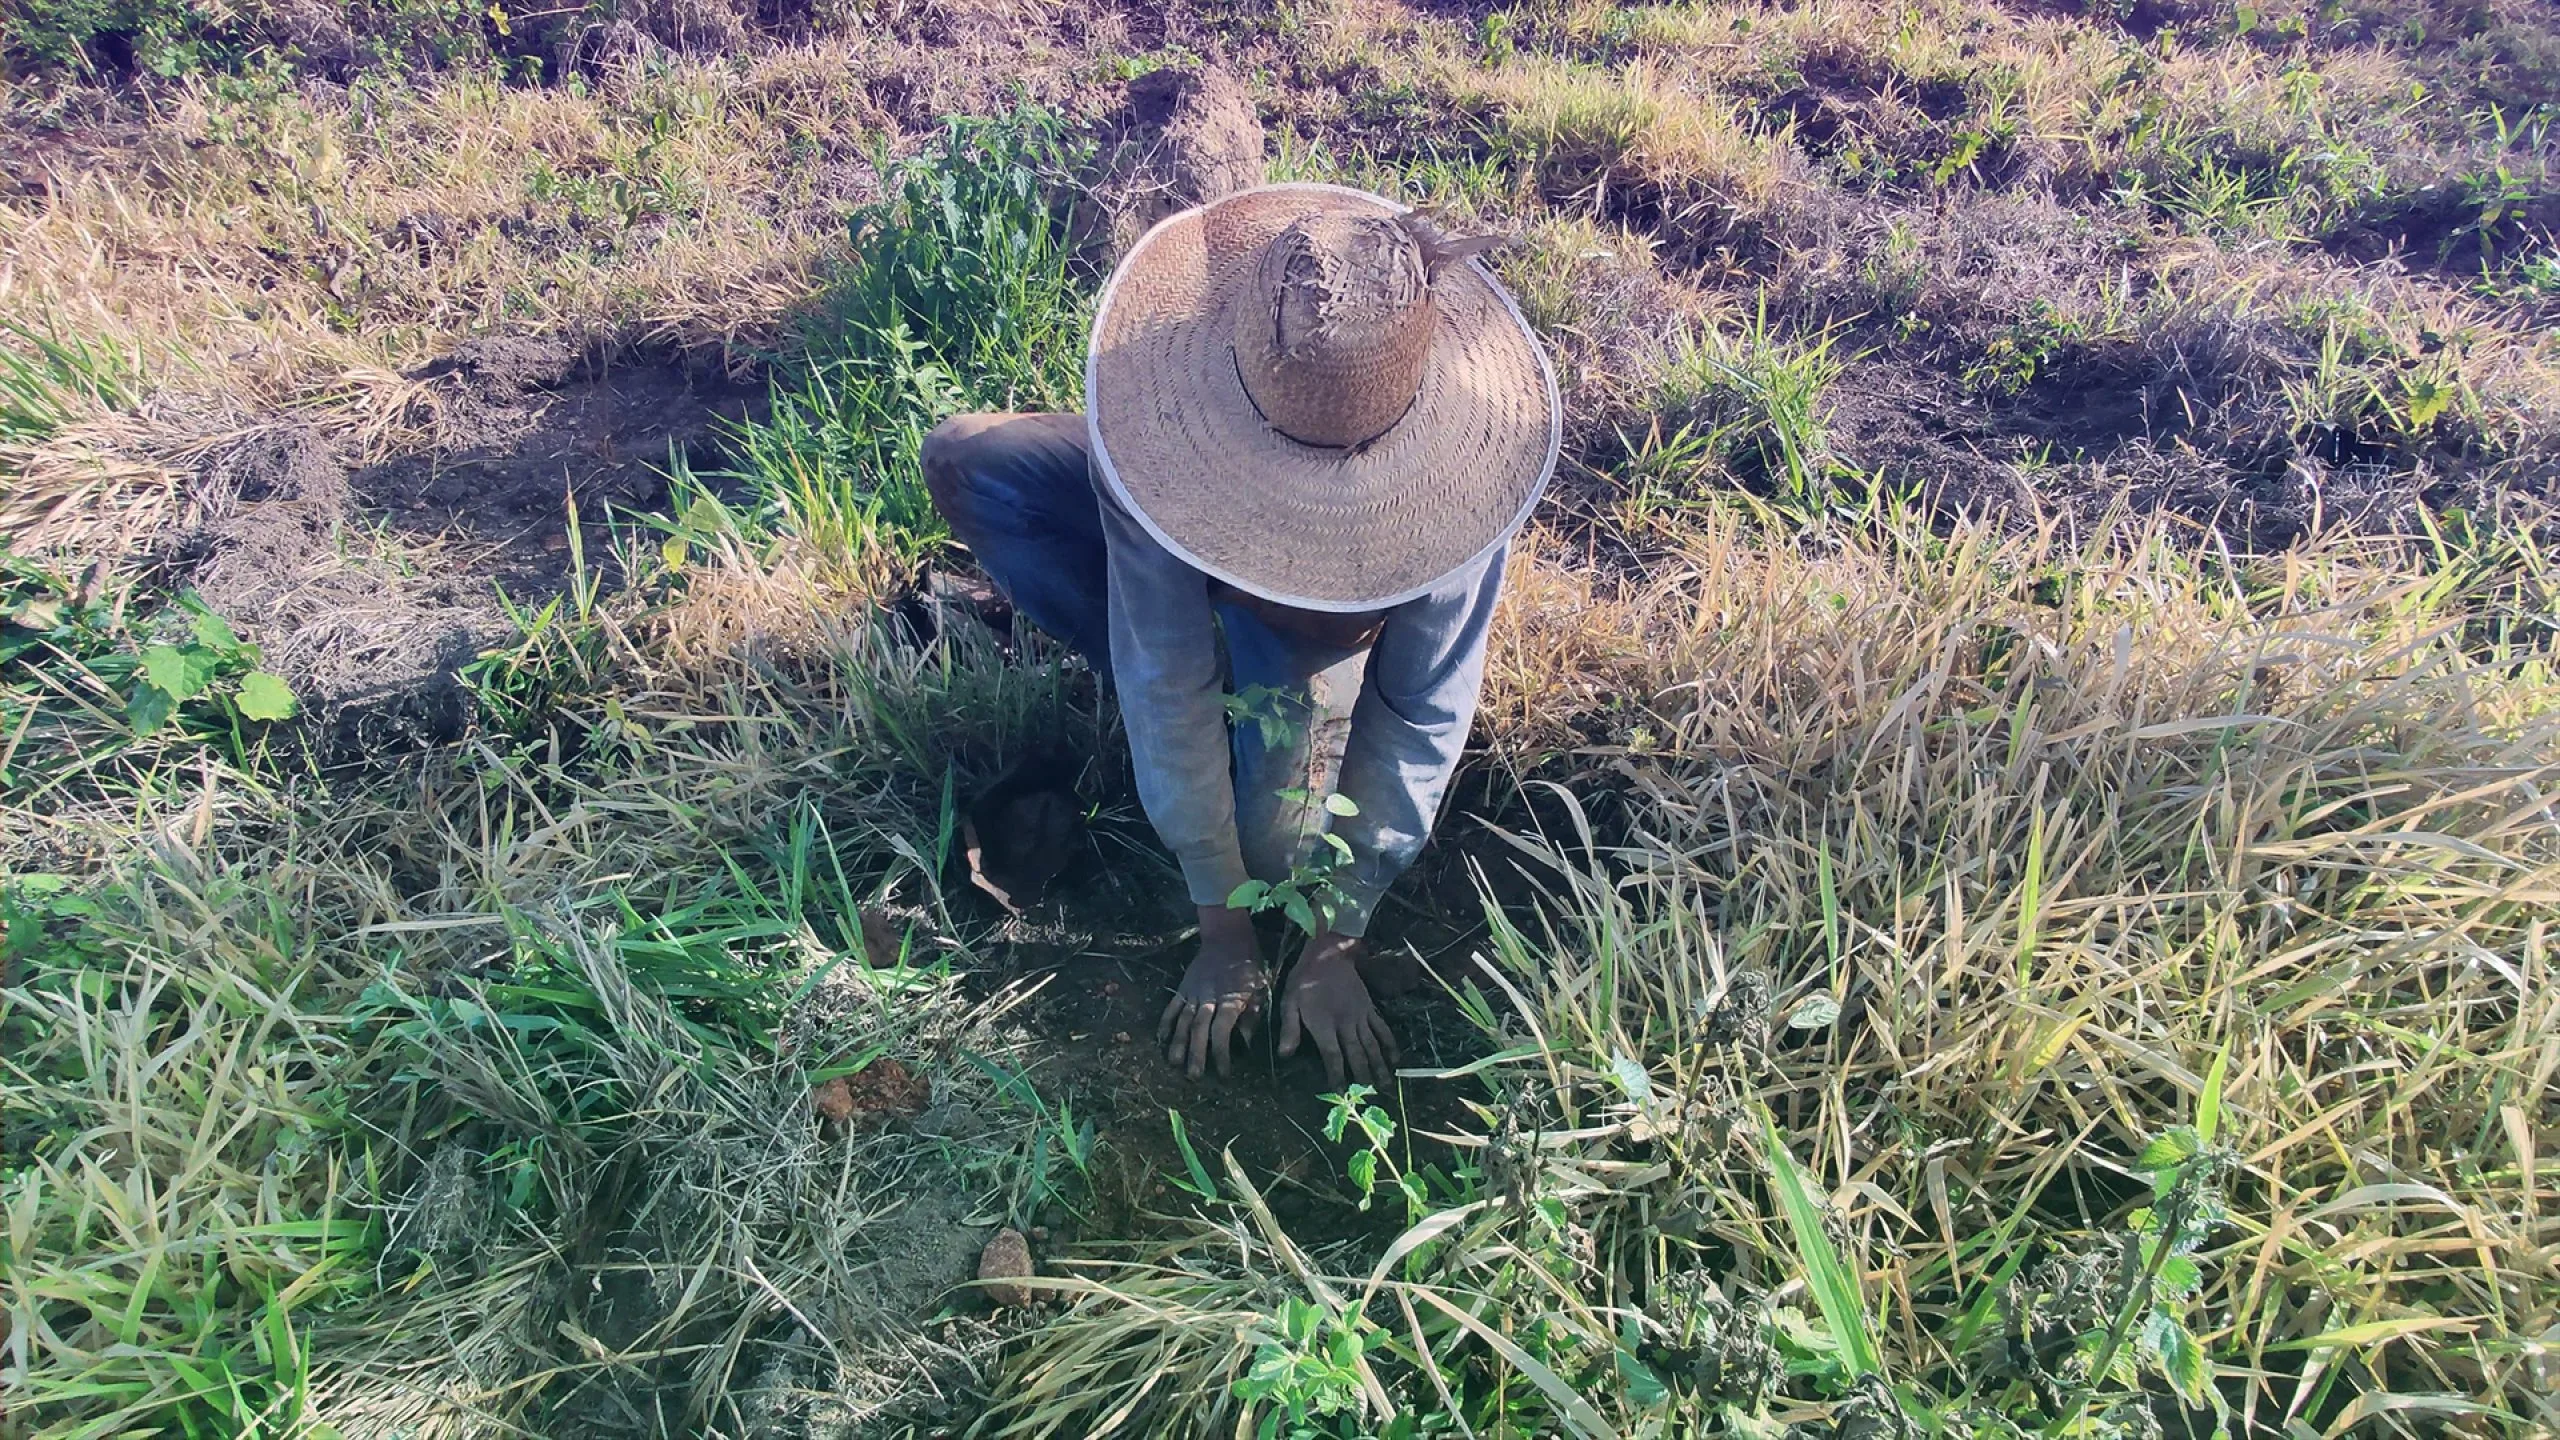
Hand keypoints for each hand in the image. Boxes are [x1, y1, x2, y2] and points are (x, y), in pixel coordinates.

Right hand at [1158, 905, 1266, 1079]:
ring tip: (1174, 1063)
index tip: (1224, 1073)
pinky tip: (1161, 1039)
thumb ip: (1252, 1013)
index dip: (1221, 1053)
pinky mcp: (1183, 988)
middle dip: (1196, 1054)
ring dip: (1178, 1043)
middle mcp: (1208, 999)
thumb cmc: (1249, 963)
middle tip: (1193, 1076)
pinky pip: (1172, 1007)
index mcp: (1230, 1000)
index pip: (1222, 1031)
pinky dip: (1166, 1022)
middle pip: (1199, 1030)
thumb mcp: (1260, 987)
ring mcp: (1193, 993)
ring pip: (1183, 1021)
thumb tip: (1247, 1040)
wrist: (1227, 936)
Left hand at [1278, 931, 1399, 1088]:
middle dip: (1363, 1076)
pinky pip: (1382, 1028)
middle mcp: (1345, 1024)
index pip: (1333, 1055)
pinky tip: (1395, 1058)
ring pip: (1372, 1045)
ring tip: (1386, 1084)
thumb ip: (1290, 1029)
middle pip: (1356, 1054)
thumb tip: (1285, 1054)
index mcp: (1324, 1025)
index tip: (1341, 1091)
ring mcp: (1360, 1016)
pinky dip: (1389, 1044)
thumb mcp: (1289, 1002)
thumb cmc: (1304, 980)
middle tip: (1370, 1095)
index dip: (1337, 1074)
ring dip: (1379, 1065)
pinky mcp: (1369, 1008)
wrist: (1328, 954)